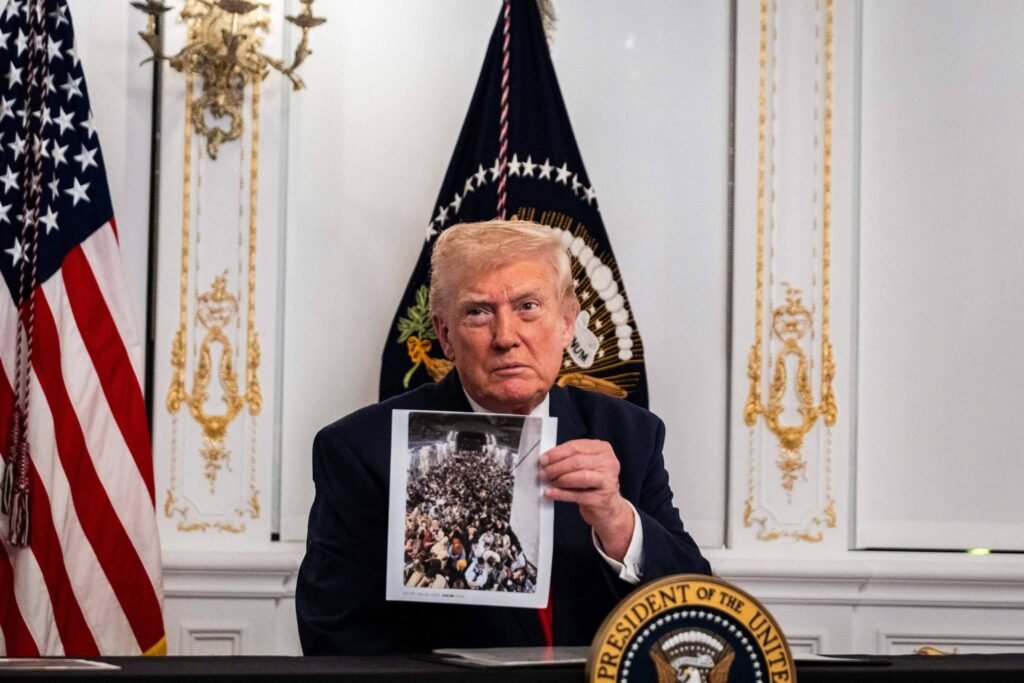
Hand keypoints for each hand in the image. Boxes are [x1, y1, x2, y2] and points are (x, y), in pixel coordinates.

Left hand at [539, 439, 634, 560]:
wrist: (607, 506)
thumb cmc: (593, 482)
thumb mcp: (585, 465)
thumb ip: (569, 458)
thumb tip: (547, 459)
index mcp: (602, 449)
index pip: (576, 446)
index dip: (557, 453)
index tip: (543, 459)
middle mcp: (608, 462)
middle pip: (577, 462)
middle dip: (556, 467)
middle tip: (543, 472)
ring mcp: (608, 480)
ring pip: (580, 477)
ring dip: (559, 479)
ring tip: (548, 481)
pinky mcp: (603, 498)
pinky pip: (578, 495)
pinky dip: (561, 494)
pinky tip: (551, 493)